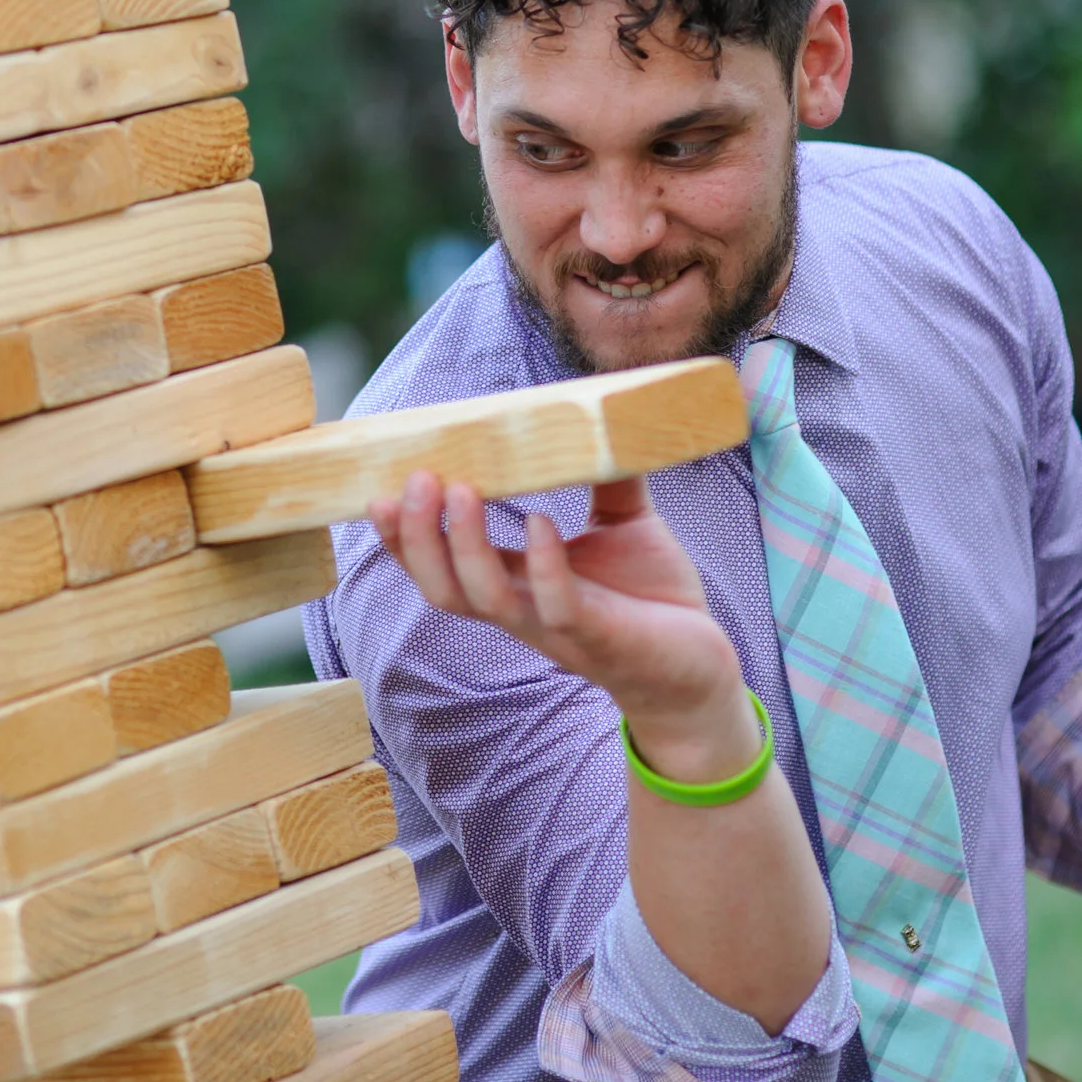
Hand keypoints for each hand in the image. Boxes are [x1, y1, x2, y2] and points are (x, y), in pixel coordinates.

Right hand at [367, 471, 755, 779]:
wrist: (703, 670)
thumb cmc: (654, 600)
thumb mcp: (623, 526)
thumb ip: (606, 478)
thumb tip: (605, 411)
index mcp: (515, 587)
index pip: (440, 568)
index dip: (404, 537)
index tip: (378, 491)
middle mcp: (523, 613)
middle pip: (443, 588)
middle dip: (418, 538)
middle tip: (412, 482)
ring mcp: (558, 629)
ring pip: (486, 599)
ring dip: (466, 545)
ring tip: (461, 491)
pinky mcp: (601, 637)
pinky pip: (558, 605)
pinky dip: (543, 565)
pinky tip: (539, 524)